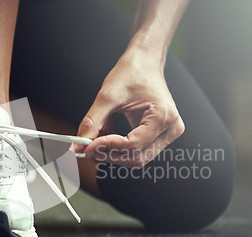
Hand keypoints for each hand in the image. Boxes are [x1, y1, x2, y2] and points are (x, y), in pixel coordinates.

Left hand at [76, 49, 184, 167]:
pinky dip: (119, 148)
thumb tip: (80, 144)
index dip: (107, 147)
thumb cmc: (132, 73)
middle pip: (137, 157)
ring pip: (137, 158)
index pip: (133, 144)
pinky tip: (107, 137)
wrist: (144, 63)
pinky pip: (139, 151)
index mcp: (164, 115)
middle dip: (109, 154)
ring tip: (95, 141)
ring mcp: (168, 133)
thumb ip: (93, 122)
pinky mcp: (161, 135)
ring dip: (113, 153)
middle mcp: (171, 127)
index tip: (87, 146)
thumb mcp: (108, 96)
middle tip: (87, 149)